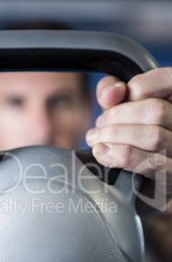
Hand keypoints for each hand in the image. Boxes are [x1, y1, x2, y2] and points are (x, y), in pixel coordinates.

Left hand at [86, 67, 171, 204]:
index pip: (165, 80)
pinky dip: (121, 156)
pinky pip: (149, 163)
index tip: (112, 101)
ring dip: (115, 137)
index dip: (134, 88)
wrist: (140, 182)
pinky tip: (102, 154)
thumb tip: (110, 94)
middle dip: (117, 117)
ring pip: (153, 137)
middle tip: (98, 127)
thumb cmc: (131, 137)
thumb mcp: (123, 108)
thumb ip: (114, 91)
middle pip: (155, 110)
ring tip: (96, 140)